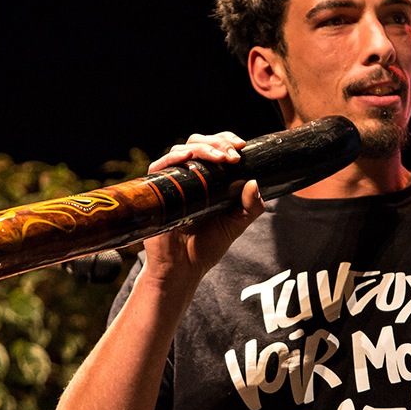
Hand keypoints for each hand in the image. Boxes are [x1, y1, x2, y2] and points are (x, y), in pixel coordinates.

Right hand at [142, 131, 264, 286]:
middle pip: (198, 142)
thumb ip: (250, 207)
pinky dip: (174, 157)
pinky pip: (160, 166)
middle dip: (218, 142)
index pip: (214, 147)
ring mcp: (172, 182)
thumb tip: (254, 182)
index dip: (226, 140)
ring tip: (220, 158)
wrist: (183, 269)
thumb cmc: (206, 247)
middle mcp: (188, 176)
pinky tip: (188, 157)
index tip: (241, 146)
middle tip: (234, 155)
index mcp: (207, 179)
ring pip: (182, 150)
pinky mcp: (156, 191)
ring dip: (203, 148)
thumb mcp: (236, 224)